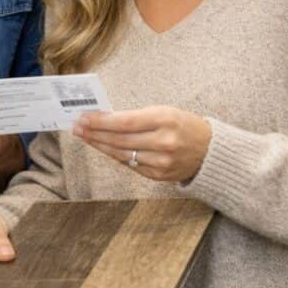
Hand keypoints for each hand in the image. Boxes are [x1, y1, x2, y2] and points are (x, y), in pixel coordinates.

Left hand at [74, 106, 211, 182]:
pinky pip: (131, 165)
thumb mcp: (164, 112)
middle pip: (119, 140)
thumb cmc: (183, 125)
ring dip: (100, 146)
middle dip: (95, 133)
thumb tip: (104, 118)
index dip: (100, 122)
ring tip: (85, 137)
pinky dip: (115, 156)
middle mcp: (163, 142)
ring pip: (122, 154)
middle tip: (77, 128)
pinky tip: (103, 148)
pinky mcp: (159, 176)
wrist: (210, 151)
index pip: (124, 122)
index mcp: (165, 120)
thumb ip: (136, 116)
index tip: (83, 117)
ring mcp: (161, 162)